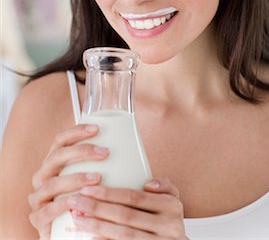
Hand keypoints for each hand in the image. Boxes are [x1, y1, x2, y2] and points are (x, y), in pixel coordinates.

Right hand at [28, 124, 108, 238]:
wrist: (69, 233)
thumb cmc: (88, 200)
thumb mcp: (95, 181)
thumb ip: (109, 169)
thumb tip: (141, 162)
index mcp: (54, 162)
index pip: (61, 140)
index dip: (76, 132)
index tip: (97, 129)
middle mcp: (43, 176)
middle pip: (56, 156)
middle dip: (80, 151)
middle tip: (104, 152)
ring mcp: (38, 197)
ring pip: (52, 183)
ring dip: (75, 178)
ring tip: (98, 177)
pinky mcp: (38, 218)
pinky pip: (49, 210)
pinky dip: (64, 205)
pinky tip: (80, 202)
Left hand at [67, 177, 185, 238]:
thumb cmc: (167, 220)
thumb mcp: (173, 200)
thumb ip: (165, 186)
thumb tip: (148, 184)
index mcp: (172, 206)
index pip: (134, 197)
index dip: (109, 193)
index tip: (87, 188)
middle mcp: (169, 227)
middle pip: (125, 216)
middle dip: (97, 208)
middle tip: (75, 201)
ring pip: (123, 235)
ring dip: (96, 226)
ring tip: (77, 218)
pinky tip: (91, 238)